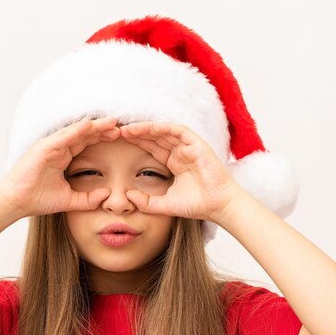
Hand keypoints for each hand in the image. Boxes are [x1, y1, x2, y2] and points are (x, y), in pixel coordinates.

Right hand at [0, 116, 119, 217]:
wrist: (16, 203)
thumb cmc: (38, 200)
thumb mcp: (70, 200)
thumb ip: (88, 199)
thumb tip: (107, 195)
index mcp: (64, 158)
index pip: (86, 143)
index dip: (102, 139)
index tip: (120, 137)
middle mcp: (58, 149)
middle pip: (84, 135)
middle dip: (102, 130)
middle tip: (121, 126)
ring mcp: (50, 147)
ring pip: (75, 132)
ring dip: (93, 127)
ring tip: (110, 122)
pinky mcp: (42, 149)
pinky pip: (62, 137)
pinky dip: (75, 130)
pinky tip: (89, 125)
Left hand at [119, 121, 241, 221]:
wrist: (218, 206)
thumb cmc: (196, 205)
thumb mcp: (164, 204)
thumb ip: (146, 202)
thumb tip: (127, 196)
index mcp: (174, 163)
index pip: (152, 148)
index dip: (136, 143)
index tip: (118, 142)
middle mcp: (180, 153)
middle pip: (155, 137)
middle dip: (137, 133)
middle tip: (117, 131)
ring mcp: (189, 148)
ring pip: (164, 132)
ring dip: (147, 129)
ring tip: (129, 129)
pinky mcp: (198, 145)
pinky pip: (179, 131)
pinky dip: (165, 128)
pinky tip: (150, 127)